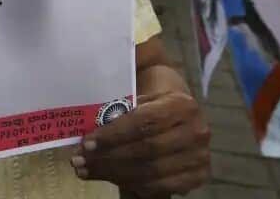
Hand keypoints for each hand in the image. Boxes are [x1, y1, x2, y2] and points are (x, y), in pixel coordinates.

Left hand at [71, 92, 210, 197]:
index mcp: (182, 105)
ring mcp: (200, 157)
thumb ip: (118, 102)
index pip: (144, 123)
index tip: (87, 142)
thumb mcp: (138, 90)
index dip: (114, 135)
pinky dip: (131, 184)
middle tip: (79, 160)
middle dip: (108, 158)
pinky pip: (159, 188)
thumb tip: (86, 118)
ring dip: (113, 174)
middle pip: (146, 150)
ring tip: (87, 170)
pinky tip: (110, 177)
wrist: (178, 109)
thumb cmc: (152, 98)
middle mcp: (197, 131)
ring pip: (150, 172)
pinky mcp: (197, 177)